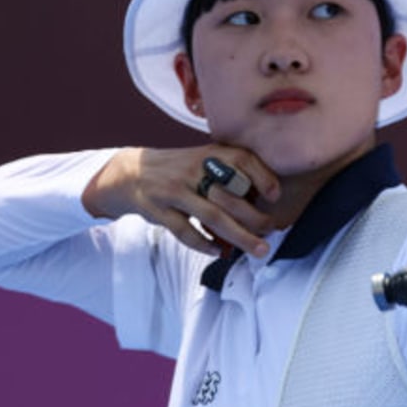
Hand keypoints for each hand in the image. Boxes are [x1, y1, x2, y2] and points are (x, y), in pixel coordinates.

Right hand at [83, 146, 282, 257]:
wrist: (131, 172)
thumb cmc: (180, 170)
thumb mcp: (204, 160)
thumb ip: (230, 175)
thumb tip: (264, 202)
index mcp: (209, 155)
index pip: (242, 160)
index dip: (262, 176)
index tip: (275, 196)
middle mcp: (193, 169)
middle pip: (231, 197)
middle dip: (256, 218)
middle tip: (272, 232)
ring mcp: (174, 189)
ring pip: (212, 216)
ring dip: (239, 236)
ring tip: (258, 249)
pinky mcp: (158, 208)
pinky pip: (184, 230)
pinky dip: (204, 243)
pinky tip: (220, 252)